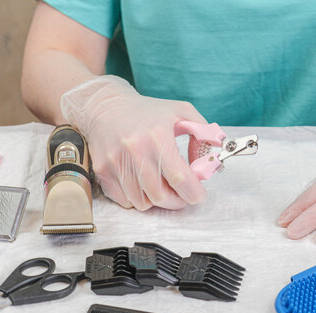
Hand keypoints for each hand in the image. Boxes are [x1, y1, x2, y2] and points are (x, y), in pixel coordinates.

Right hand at [60, 75, 206, 210]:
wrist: (105, 106)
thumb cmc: (148, 111)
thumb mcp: (181, 111)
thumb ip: (203, 132)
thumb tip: (213, 156)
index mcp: (158, 136)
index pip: (180, 178)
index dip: (194, 193)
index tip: (198, 195)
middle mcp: (135, 150)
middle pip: (161, 196)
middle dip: (177, 201)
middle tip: (182, 195)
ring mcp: (116, 162)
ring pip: (142, 202)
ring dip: (157, 200)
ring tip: (162, 186)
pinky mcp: (102, 171)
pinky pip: (125, 200)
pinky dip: (137, 199)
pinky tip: (142, 184)